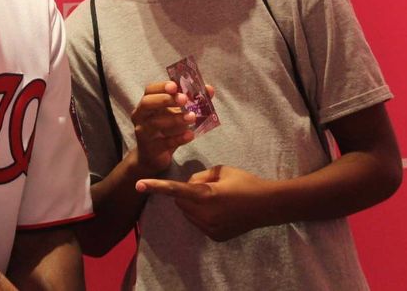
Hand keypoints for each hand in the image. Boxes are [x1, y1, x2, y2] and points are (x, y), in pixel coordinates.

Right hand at [129, 81, 195, 174]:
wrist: (153, 157)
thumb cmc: (165, 130)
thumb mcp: (176, 114)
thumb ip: (191, 101)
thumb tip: (209, 89)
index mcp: (147, 104)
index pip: (150, 90)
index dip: (161, 86)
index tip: (175, 85)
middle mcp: (141, 116)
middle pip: (147, 103)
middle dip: (165, 99)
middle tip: (184, 99)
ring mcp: (144, 132)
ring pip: (155, 123)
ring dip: (175, 119)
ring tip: (192, 117)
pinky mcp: (151, 148)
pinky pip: (165, 142)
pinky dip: (179, 138)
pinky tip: (190, 135)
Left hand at [135, 165, 270, 240]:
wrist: (268, 205)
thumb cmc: (245, 182)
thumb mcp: (221, 170)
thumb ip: (200, 176)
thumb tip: (190, 184)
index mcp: (205, 195)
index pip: (175, 190)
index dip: (155, 186)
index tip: (138, 185)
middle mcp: (205, 215)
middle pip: (180, 202)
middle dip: (186, 193)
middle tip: (207, 187)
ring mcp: (209, 228)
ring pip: (188, 213)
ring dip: (194, 205)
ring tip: (216, 199)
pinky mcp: (215, 236)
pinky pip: (199, 223)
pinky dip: (203, 215)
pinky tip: (221, 210)